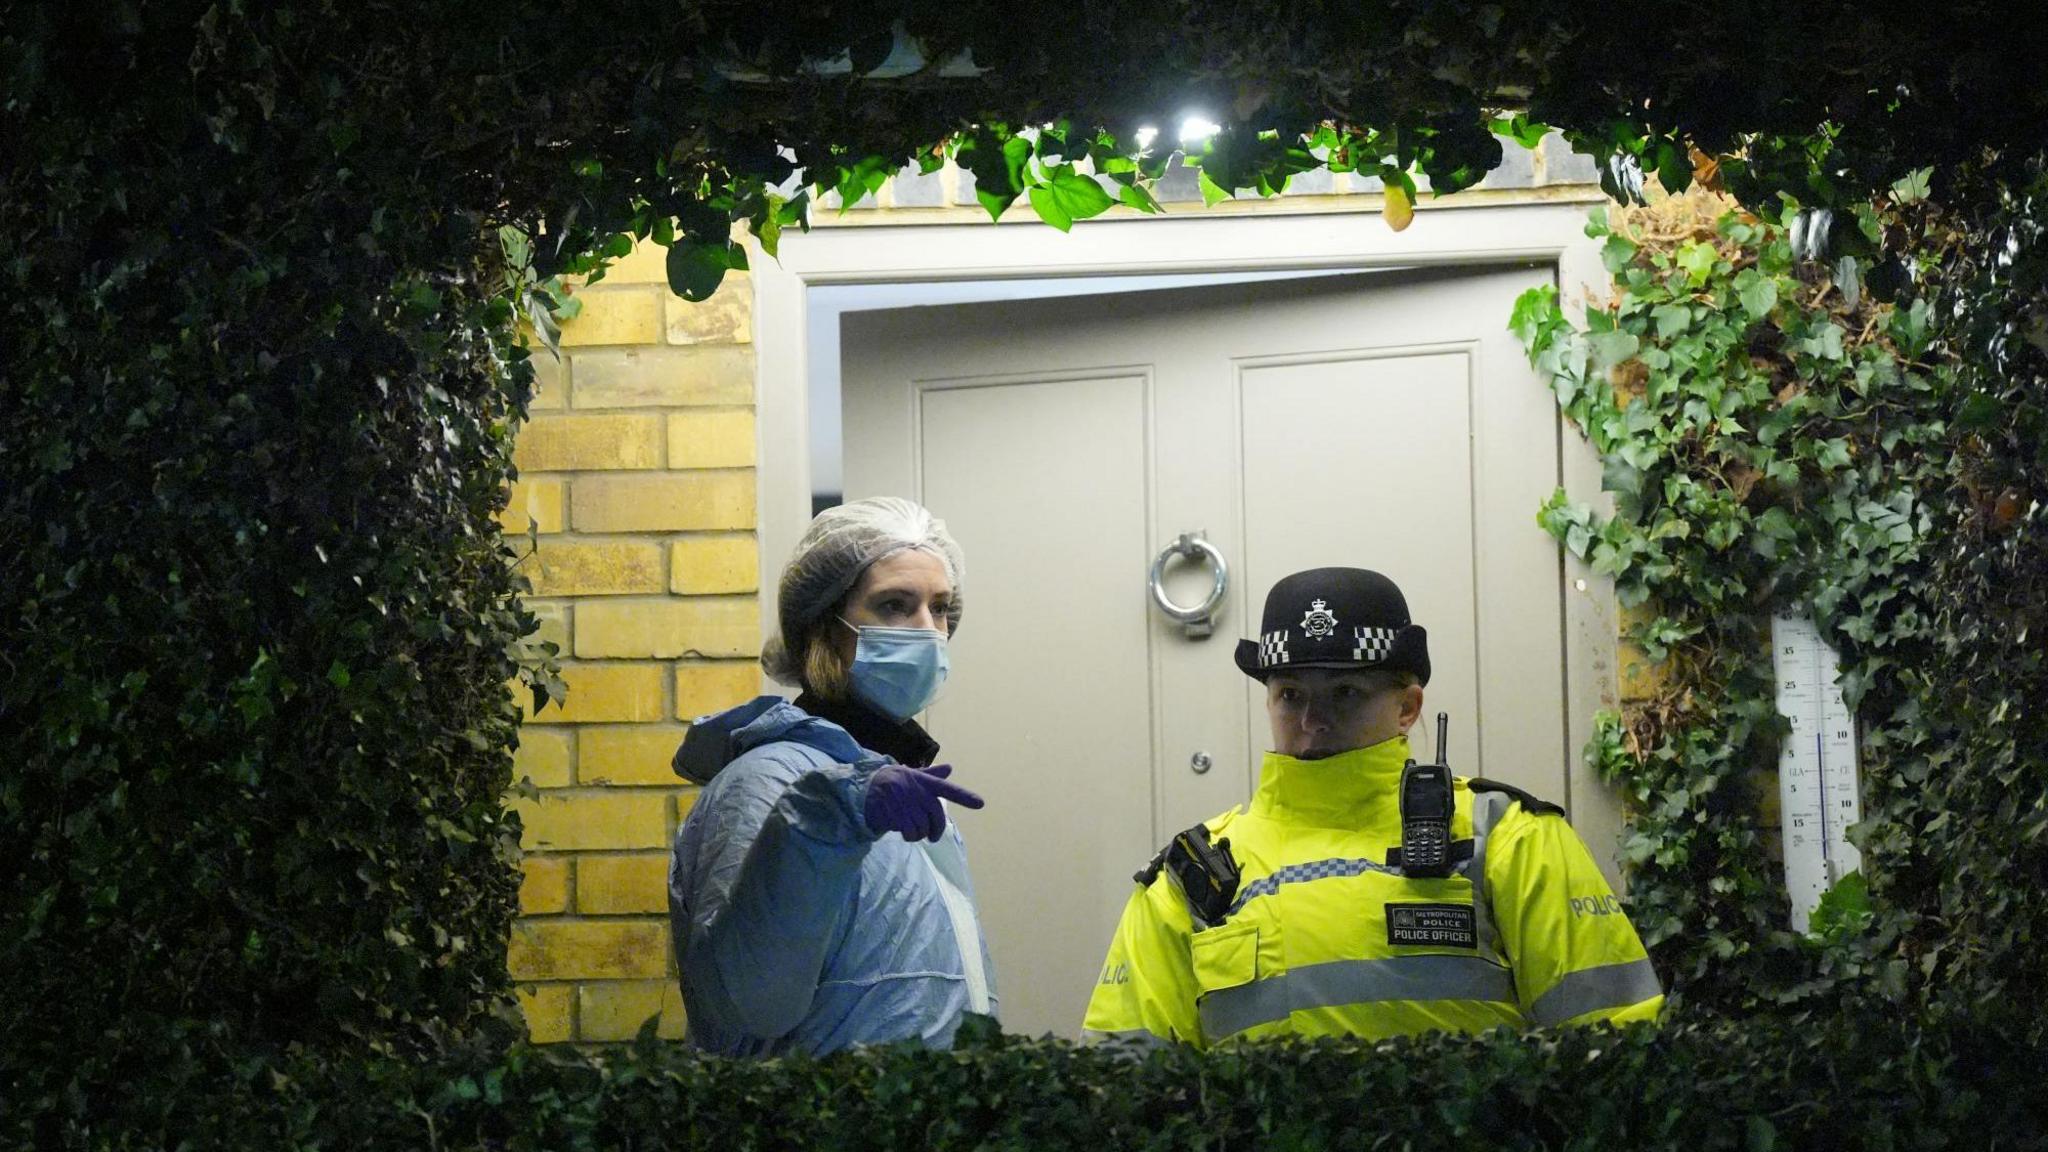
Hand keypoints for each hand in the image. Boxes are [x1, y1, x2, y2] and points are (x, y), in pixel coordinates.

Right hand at [861, 763, 983, 841]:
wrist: (865, 787)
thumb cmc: (893, 782)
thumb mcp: (911, 776)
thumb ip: (931, 775)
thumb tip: (949, 768)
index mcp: (923, 780)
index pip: (946, 789)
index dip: (964, 796)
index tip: (980, 803)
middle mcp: (916, 790)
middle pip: (937, 815)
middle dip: (936, 829)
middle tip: (932, 837)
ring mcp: (905, 802)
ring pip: (923, 827)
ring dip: (918, 834)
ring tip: (909, 829)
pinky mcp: (894, 814)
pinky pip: (910, 832)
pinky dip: (908, 836)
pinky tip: (901, 830)